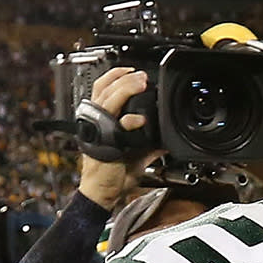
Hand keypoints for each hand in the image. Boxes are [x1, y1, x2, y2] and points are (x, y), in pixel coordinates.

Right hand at [77, 67, 161, 209]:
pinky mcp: (105, 141)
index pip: (101, 90)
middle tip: (141, 75)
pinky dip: (129, 121)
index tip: (132, 71)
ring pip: (107, 101)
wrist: (102, 192)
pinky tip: (141, 120)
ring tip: (140, 83)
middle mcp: (95, 121)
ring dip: (125, 89)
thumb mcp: (136, 154)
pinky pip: (115, 126)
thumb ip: (150, 145)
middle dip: (124, 78)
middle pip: (104, 90)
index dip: (114, 76)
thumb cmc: (114, 173)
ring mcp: (98, 130)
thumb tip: (167, 140)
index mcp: (100, 119)